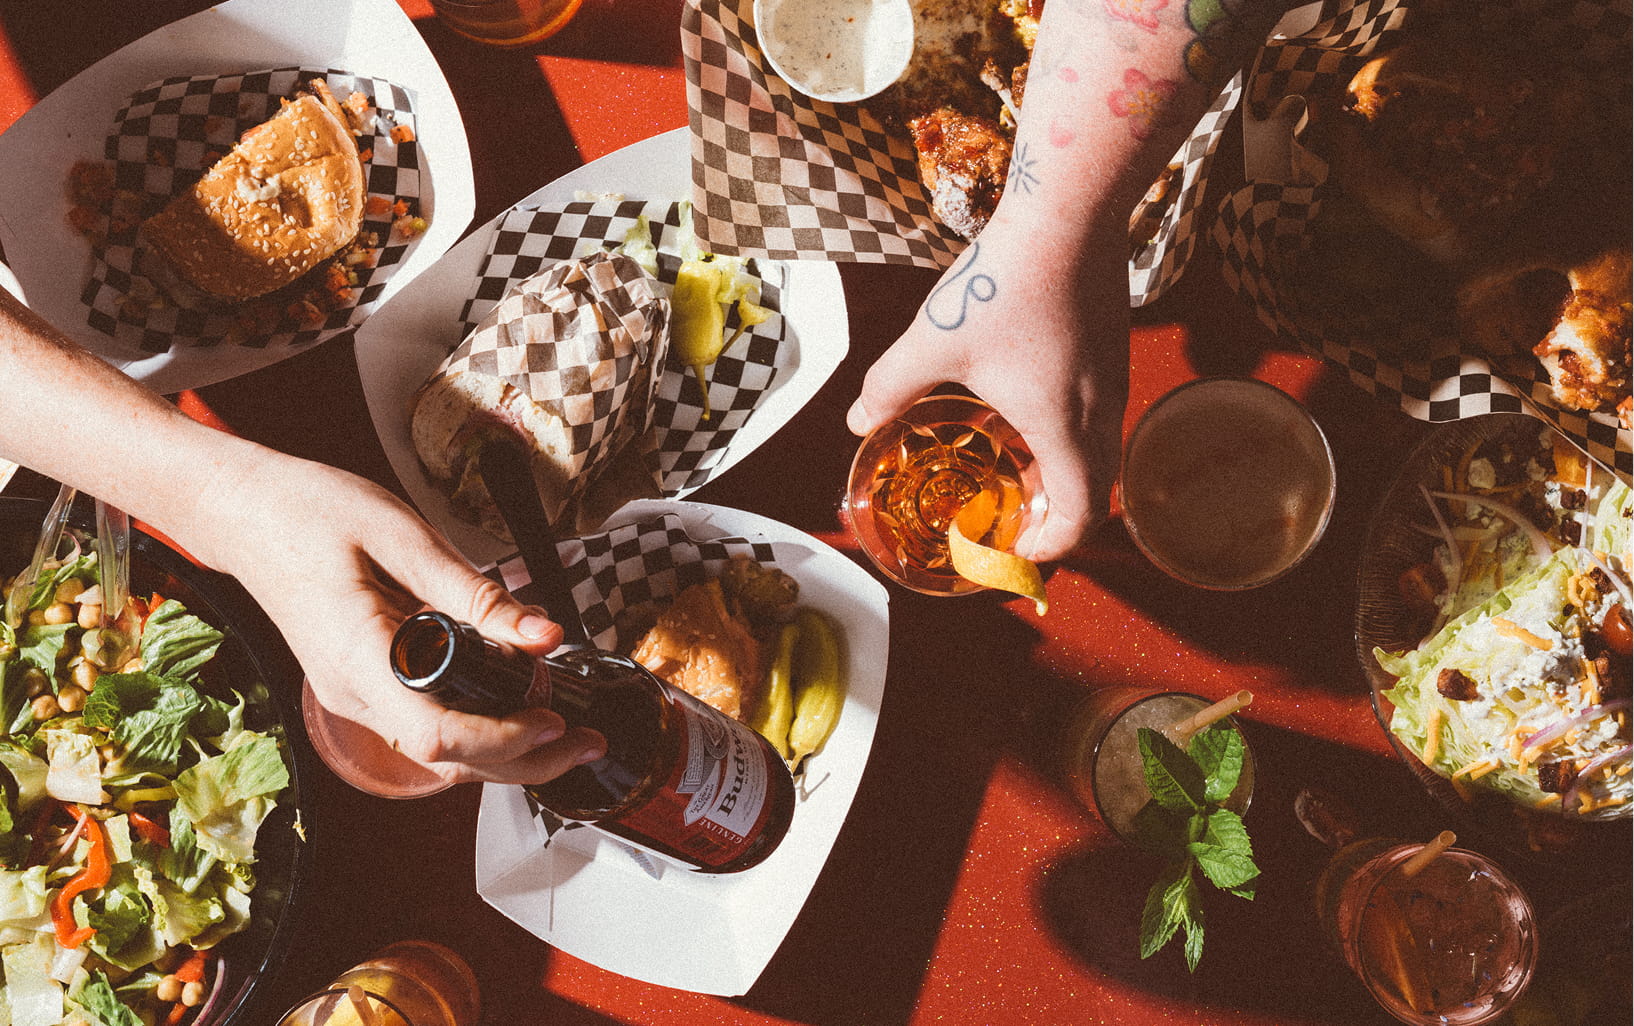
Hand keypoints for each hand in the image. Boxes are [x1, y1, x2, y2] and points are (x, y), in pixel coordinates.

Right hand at [181, 450, 605, 787]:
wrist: (246, 513)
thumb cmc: (312, 513)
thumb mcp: (403, 537)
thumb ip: (475, 591)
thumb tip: (544, 634)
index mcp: (358, 660)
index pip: (439, 735)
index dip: (504, 740)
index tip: (555, 720)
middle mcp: (354, 695)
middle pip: (447, 761)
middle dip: (526, 761)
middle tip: (589, 740)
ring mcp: (356, 698)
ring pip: (441, 754)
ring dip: (507, 752)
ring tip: (569, 730)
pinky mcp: (366, 688)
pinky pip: (429, 728)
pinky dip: (479, 732)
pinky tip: (519, 712)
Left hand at [847, 218, 1128, 561]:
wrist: (1068, 211)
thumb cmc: (1004, 283)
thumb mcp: (933, 341)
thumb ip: (891, 387)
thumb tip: (857, 422)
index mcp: (1062, 427)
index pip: (1078, 516)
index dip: (1049, 547)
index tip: (1014, 551)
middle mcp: (1100, 411)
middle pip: (1092, 492)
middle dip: (1052, 517)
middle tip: (1009, 521)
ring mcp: (1114, 378)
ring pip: (1097, 452)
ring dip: (1060, 474)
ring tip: (1013, 469)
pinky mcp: (1112, 349)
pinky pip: (1098, 416)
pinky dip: (1069, 436)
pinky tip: (1026, 409)